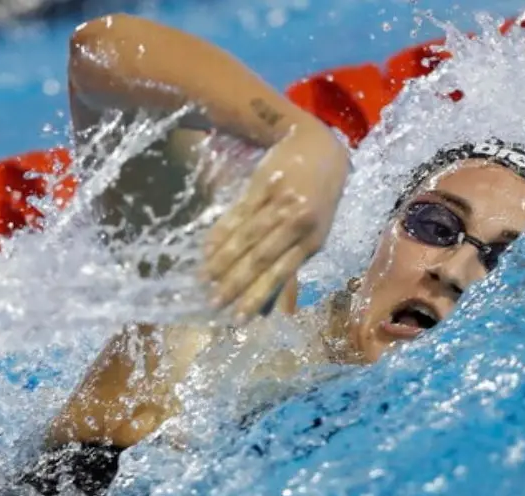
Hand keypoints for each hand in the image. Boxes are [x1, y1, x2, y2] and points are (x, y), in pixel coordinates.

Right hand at [201, 122, 350, 320]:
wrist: (320, 149)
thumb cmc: (318, 199)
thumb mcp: (316, 232)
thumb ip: (293, 260)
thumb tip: (272, 301)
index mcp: (313, 241)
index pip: (279, 274)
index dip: (256, 296)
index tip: (237, 317)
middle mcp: (298, 223)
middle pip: (260, 258)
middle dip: (235, 283)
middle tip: (213, 302)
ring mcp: (280, 203)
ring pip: (246, 237)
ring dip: (223, 260)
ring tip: (204, 278)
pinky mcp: (263, 185)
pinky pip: (238, 213)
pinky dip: (221, 233)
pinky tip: (206, 249)